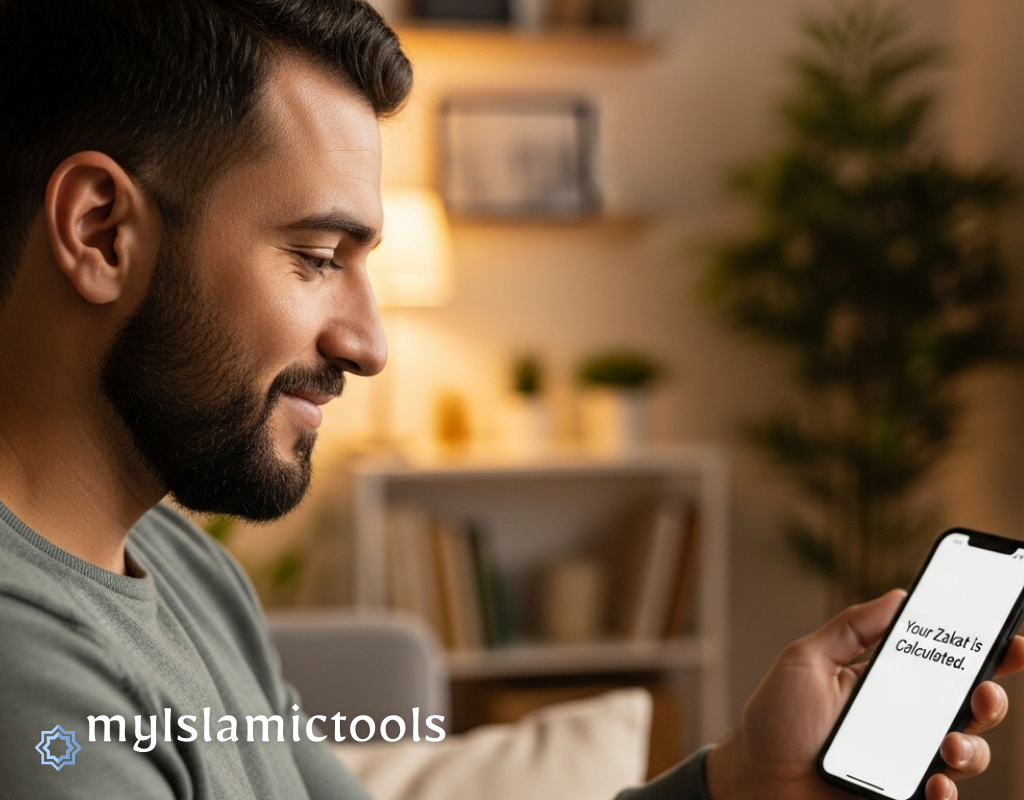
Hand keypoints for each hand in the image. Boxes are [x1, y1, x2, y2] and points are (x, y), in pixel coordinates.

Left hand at [705, 589, 1023, 799]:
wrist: (754, 778)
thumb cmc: (775, 720)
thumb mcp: (805, 661)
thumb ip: (850, 629)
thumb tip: (898, 596)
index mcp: (889, 684)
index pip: (946, 665)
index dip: (987, 654)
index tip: (1012, 639)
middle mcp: (907, 723)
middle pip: (970, 709)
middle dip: (991, 699)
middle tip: (984, 693)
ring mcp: (907, 763)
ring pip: (967, 755)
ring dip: (972, 749)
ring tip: (950, 745)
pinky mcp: (902, 796)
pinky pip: (941, 798)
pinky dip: (947, 793)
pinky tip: (936, 784)